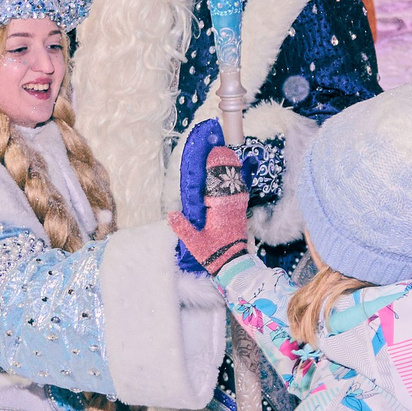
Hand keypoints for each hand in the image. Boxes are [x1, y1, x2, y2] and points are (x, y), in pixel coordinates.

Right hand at [166, 144, 249, 274]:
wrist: (233, 264)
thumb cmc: (214, 253)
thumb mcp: (195, 243)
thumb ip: (183, 228)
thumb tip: (171, 214)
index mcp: (220, 209)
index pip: (218, 182)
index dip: (216, 166)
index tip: (213, 151)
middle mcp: (232, 204)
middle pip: (230, 178)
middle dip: (225, 161)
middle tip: (218, 146)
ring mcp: (238, 207)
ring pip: (236, 182)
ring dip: (231, 168)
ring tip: (225, 153)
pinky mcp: (240, 211)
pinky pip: (239, 190)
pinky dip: (235, 179)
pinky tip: (232, 172)